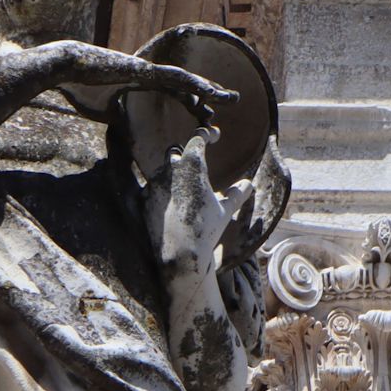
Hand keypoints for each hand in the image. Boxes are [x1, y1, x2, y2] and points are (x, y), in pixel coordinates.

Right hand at [41, 40, 236, 120]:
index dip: (192, 104)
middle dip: (207, 97)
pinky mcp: (144, 70)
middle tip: (228, 105)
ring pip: (186, 81)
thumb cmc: (80, 87)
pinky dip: (193, 85)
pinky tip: (210, 91)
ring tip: (230, 98)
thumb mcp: (104, 110)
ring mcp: (148, 70)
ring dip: (209, 90)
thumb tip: (121, 127)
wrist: (66, 69)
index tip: (207, 116)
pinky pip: (175, 78)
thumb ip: (117, 116)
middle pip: (186, 86)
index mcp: (142, 84)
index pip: (174, 94)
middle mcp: (150, 75)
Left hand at [144, 131, 253, 276]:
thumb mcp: (225, 211)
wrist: (180, 256)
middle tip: (195, 163)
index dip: (207, 134)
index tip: (215, 135)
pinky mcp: (143, 200)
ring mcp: (154, 184)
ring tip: (184, 190)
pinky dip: (161, 194)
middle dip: (185, 156)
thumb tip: (248, 184)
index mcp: (192, 165)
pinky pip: (152, 190)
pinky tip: (170, 205)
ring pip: (163, 172)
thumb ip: (236, 195)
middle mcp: (170, 170)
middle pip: (176, 152)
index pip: (198, 138)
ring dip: (173, 176)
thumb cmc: (207, 231)